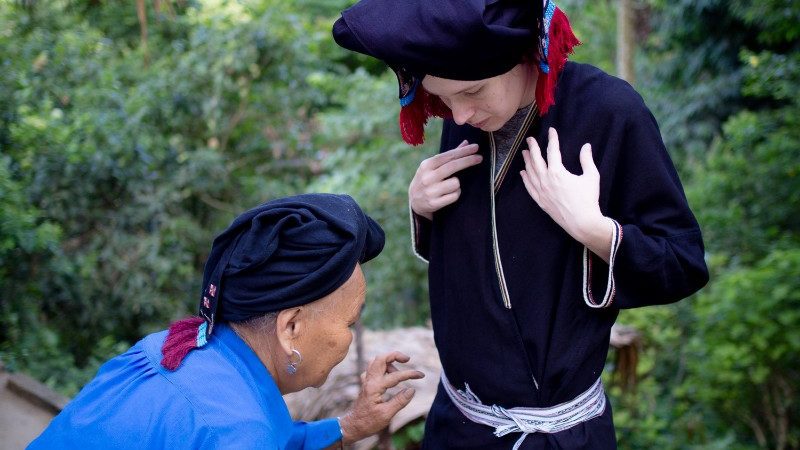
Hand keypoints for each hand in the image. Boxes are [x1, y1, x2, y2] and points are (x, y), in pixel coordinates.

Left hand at [339, 351, 424, 443]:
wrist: (352, 426)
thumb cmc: (368, 423)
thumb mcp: (386, 415)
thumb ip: (400, 401)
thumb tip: (412, 390)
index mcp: (375, 388)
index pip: (395, 376)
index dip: (410, 374)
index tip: (422, 375)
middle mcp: (369, 381)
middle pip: (380, 358)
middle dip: (395, 355)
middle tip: (407, 359)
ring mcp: (366, 381)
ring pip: (376, 362)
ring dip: (389, 362)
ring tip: (399, 374)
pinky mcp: (365, 384)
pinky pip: (373, 369)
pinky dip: (382, 368)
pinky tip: (388, 376)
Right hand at [409, 140, 482, 220]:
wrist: (415, 202)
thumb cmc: (428, 179)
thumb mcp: (433, 167)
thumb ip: (450, 155)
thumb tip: (466, 143)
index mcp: (426, 165)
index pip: (448, 156)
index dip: (463, 151)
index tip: (476, 148)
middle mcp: (427, 177)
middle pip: (452, 166)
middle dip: (468, 161)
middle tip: (480, 158)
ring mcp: (430, 191)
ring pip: (456, 183)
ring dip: (458, 184)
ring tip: (450, 186)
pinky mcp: (434, 203)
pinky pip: (455, 195)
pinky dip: (456, 194)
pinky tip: (448, 195)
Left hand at [520, 128, 613, 260]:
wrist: (582, 222)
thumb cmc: (588, 199)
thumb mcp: (591, 177)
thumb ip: (587, 160)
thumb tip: (586, 146)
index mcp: (558, 173)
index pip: (553, 151)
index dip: (552, 140)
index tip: (551, 131)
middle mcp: (546, 181)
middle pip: (536, 160)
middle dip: (533, 148)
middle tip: (530, 139)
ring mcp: (541, 192)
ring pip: (530, 173)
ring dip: (527, 161)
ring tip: (524, 153)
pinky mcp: (540, 201)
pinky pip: (529, 188)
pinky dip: (525, 179)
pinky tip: (522, 173)